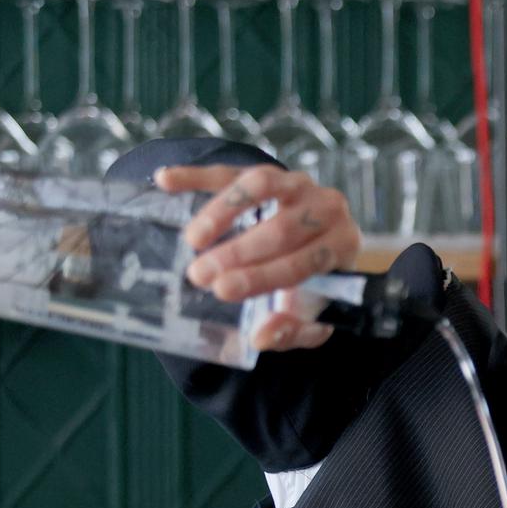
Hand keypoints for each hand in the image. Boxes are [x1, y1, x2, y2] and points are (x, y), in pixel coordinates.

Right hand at [155, 163, 361, 351]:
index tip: (222, 291)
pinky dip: (196, 175)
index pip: (303, 261)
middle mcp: (326, 208)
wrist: (322, 245)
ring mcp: (297, 184)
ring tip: (193, 239)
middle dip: (238, 252)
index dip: (262, 276)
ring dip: (223, 210)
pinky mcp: (266, 173)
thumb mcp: (309, 315)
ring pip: (261, 184)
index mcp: (341, 245)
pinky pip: (231, 169)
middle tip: (200, 274)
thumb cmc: (313, 285)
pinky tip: (165, 180)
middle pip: (282, 227)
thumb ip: (292, 331)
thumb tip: (261, 337)